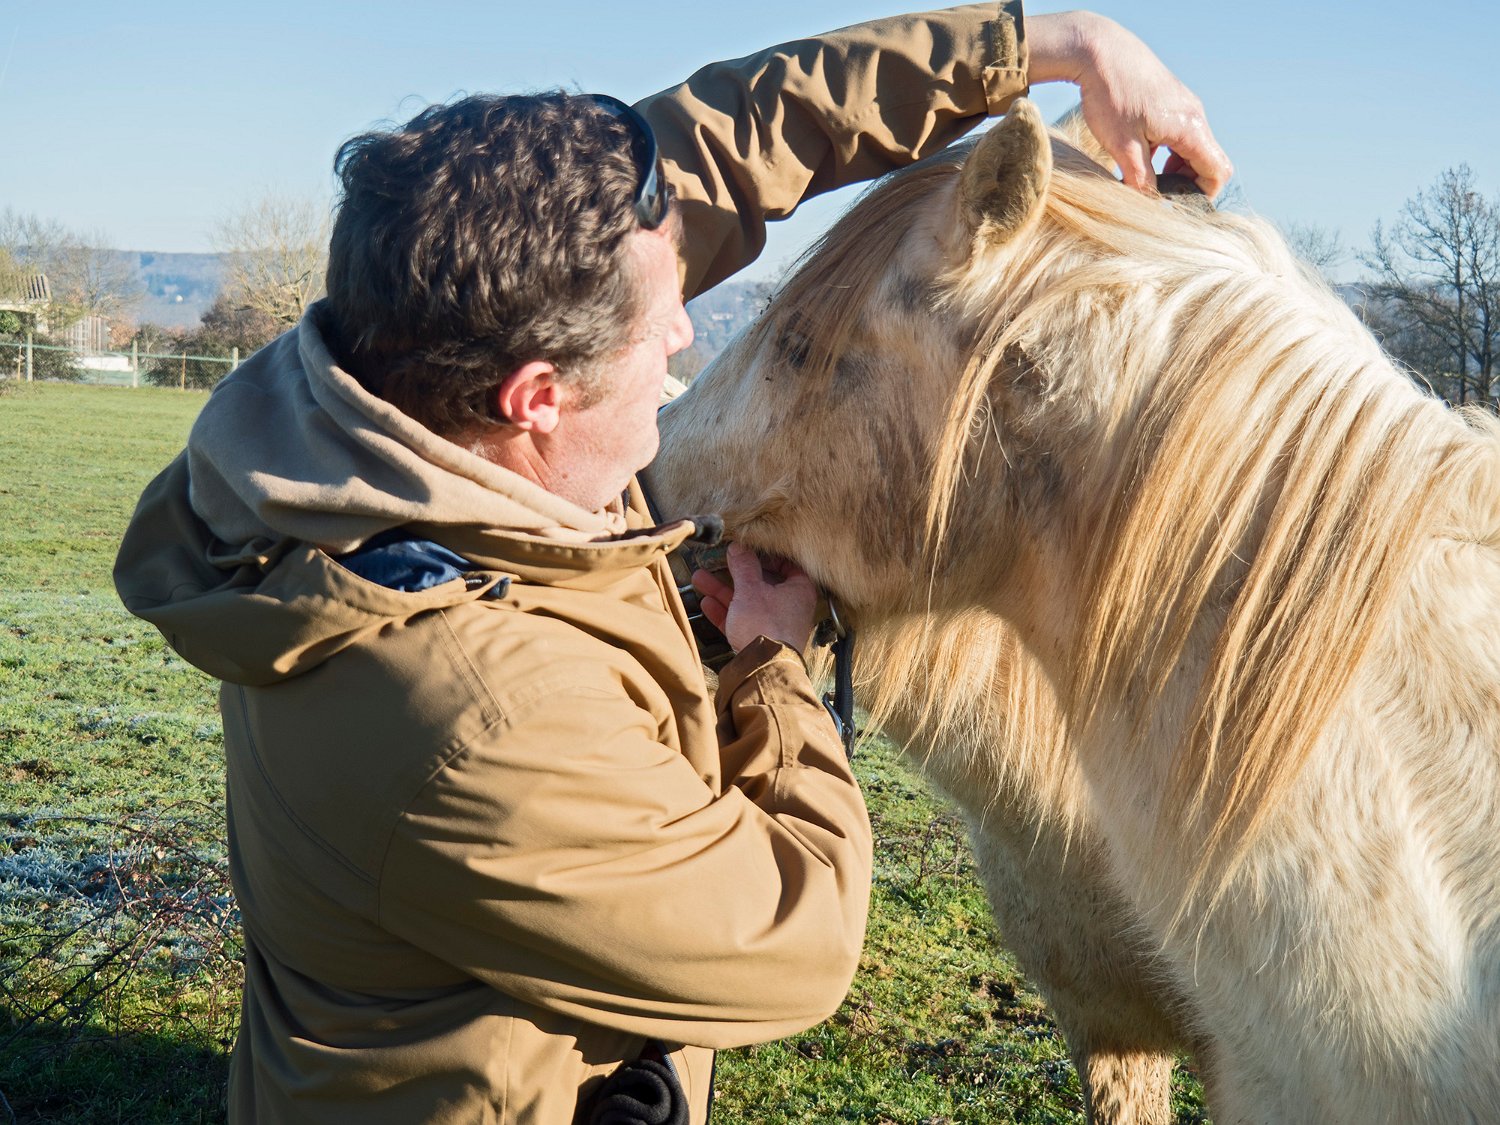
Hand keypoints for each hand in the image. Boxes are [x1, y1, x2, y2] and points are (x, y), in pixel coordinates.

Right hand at [691, 542, 817, 653]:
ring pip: (746, 602)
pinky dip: (725, 612)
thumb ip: (743, 566)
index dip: (769, 556)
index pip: (789, 565)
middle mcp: (789, 606)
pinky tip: (706, 604)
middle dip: (734, 574)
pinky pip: (741, 620)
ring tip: (699, 579)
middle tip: (717, 562)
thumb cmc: (765, 625)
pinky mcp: (759, 639)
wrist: (762, 668)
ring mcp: (773, 624)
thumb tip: (738, 547)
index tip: (750, 549)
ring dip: (723, 591)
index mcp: (799, 590)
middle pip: (761, 584)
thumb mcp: (751, 589)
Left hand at [1027, 11, 1232, 197]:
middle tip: (1156, 196)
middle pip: (1207, 159)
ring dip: (1175, 167)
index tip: (1178, 208)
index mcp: (1190, 128)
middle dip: (1187, 183)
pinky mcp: (1169, 99)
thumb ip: (1140, 180)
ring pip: (1192, 146)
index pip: (1217, 170)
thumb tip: (1149, 204)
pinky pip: (1179, 132)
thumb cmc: (1111, 97)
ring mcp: (1183, 105)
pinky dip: (1166, 150)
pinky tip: (1138, 154)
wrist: (1099, 51)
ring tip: (1145, 177)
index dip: (1203, 195)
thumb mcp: (1122, 147)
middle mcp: (1194, 115)